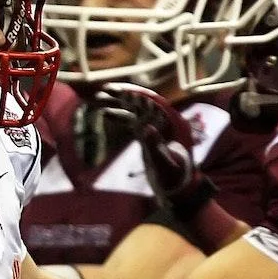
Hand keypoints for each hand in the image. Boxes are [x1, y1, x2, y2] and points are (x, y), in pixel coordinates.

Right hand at [87, 83, 205, 211]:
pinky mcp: (147, 136)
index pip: (155, 103)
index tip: (121, 91)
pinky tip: (106, 114)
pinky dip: (120, 117)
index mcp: (174, 124)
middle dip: (124, 95)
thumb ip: (155, 147)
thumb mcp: (165, 165)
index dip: (138, 95)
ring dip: (119, 104)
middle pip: (143, 103)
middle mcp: (164, 121)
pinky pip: (132, 121)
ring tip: (100, 99)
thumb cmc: (174, 178)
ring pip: (135, 111)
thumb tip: (145, 127)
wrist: (178, 189)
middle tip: (105, 89)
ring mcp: (155, 128)